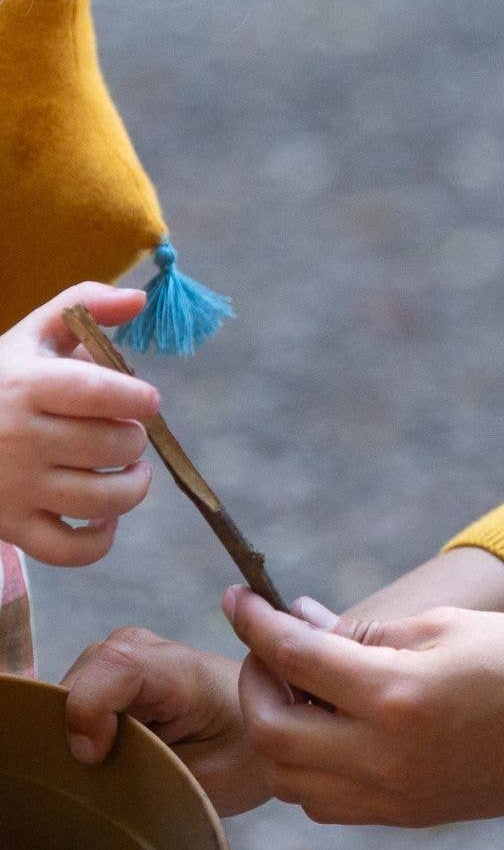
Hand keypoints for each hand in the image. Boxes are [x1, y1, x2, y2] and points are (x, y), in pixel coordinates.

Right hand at [0, 283, 157, 564]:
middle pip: (114, 445)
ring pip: (104, 499)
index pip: (103, 392)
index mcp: (26, 386)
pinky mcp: (11, 528)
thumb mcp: (29, 336)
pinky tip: (102, 515)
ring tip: (129, 470)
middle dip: (133, 438)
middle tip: (123, 432)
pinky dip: (101, 539)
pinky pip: (74, 551)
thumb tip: (140, 299)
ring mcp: (13, 488)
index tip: (145, 400)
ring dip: (132, 487)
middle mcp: (18, 438)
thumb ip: (81, 306)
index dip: (139, 397)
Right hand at [62, 627, 273, 815]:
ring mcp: (142, 658)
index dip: (88, 708)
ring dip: (77, 721)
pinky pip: (87, 686)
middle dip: (74, 720)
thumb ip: (146, 771)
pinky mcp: (131, 672)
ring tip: (101, 758)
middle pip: (88, 669)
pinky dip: (83, 718)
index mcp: (188, 674)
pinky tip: (101, 747)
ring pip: (80, 677)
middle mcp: (160, 653)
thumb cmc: (248, 759)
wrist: (280, 732)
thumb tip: (83, 772)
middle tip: (94, 766)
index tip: (95, 756)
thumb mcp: (204, 781)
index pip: (118, 663)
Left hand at [225, 588, 503, 826]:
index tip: (235, 596)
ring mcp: (390, 794)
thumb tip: (304, 625)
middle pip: (271, 727)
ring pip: (287, 775)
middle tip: (272, 648)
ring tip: (301, 690)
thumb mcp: (453, 627)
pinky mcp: (401, 816)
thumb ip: (371, 631)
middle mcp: (382, 754)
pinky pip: (321, 801)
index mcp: (397, 694)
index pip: (296, 655)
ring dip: (275, 729)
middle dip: (257, 680)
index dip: (255, 621)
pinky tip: (330, 732)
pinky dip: (303, 767)